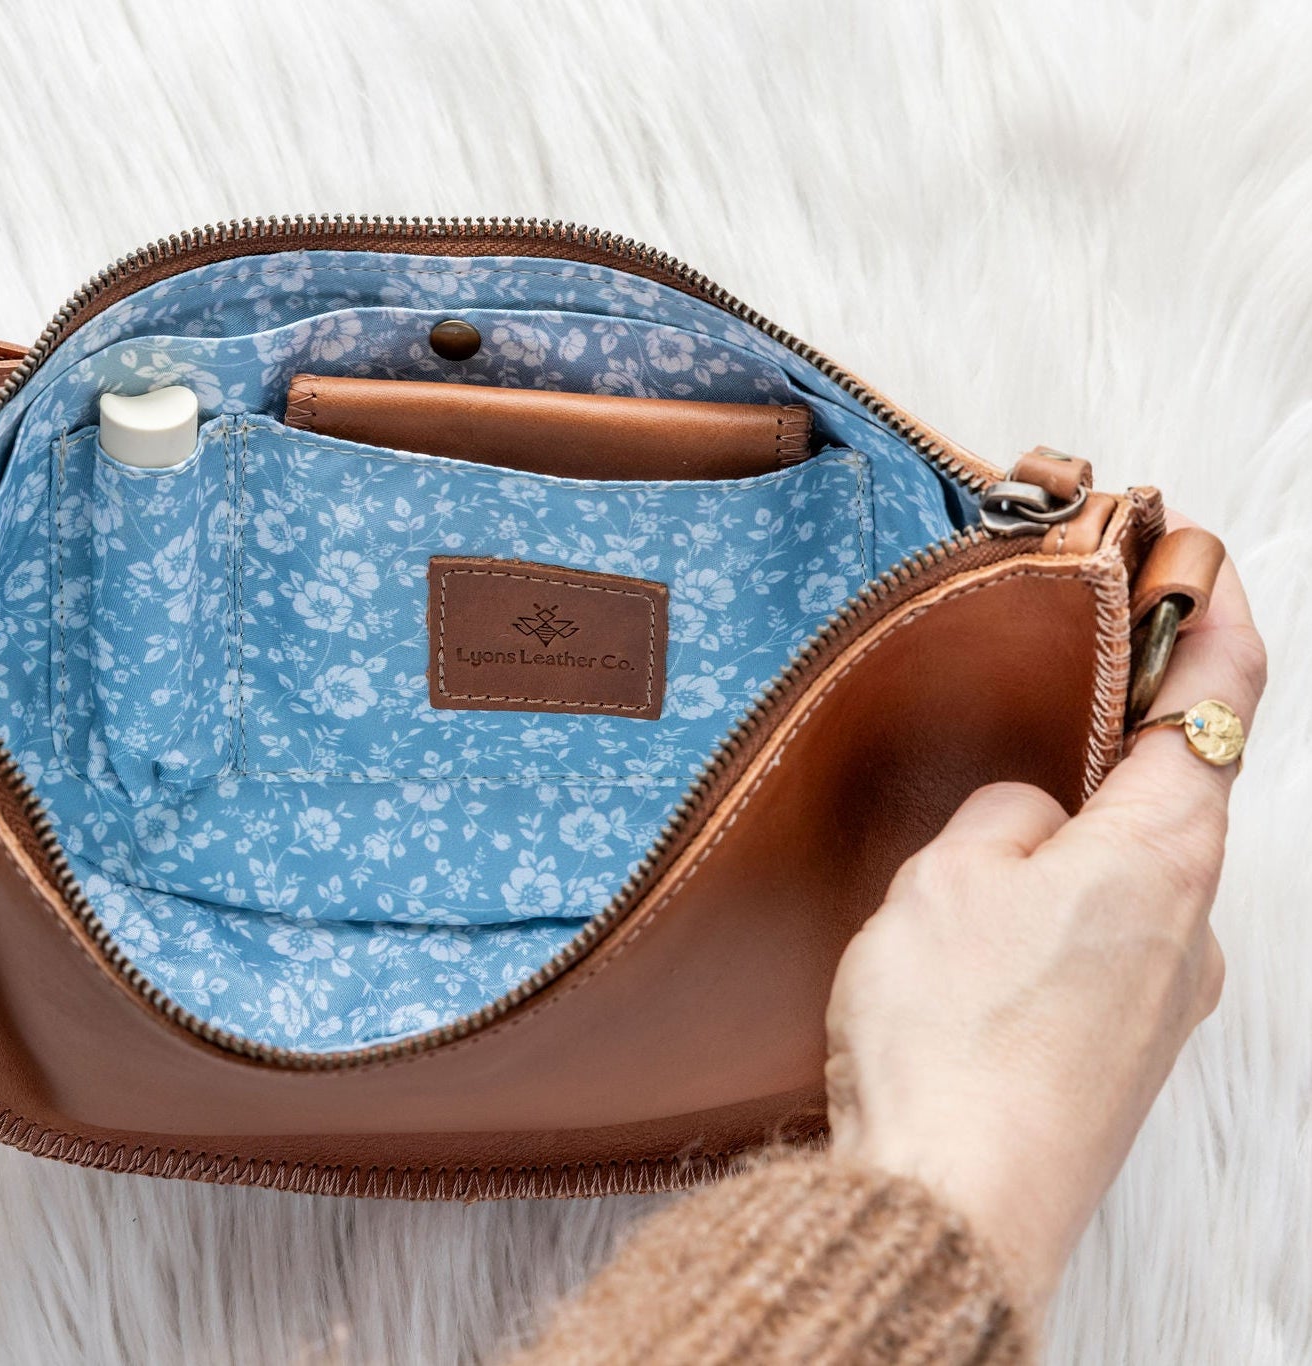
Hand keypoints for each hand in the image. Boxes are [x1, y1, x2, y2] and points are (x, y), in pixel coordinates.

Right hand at [823, 516, 1265, 1318]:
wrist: (951, 1205)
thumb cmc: (952, 1038)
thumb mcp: (951, 876)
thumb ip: (1004, 815)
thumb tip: (1032, 816)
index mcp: (1163, 852)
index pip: (1219, 696)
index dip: (1213, 611)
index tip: (1200, 554)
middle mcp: (1192, 923)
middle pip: (1174, 789)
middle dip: (1114, 737)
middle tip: (1049, 694)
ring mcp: (1164, 996)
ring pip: (1127, 874)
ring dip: (1072, 841)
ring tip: (972, 850)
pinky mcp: (1120, 1050)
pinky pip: (1100, 944)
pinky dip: (1054, 912)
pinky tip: (977, 940)